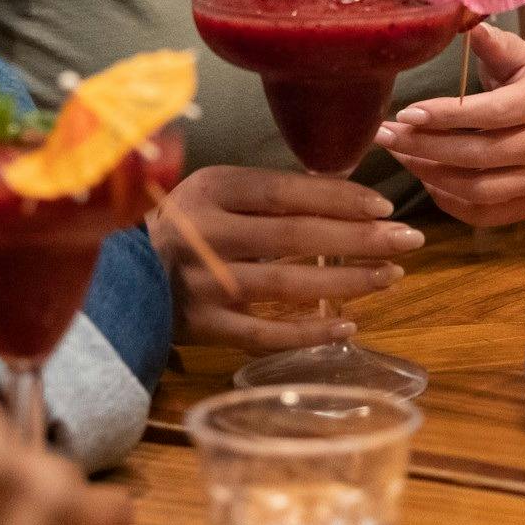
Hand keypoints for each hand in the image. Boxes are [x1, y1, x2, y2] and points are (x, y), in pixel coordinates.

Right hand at [148, 165, 422, 350]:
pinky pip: (263, 333)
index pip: (287, 192)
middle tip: (408, 240)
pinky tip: (347, 327)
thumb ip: (265, 195)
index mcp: (211, 190)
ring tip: (390, 277)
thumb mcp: (213, 193)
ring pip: (286, 284)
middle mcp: (206, 233)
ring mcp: (203, 283)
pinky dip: (308, 332)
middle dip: (360, 238)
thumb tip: (341, 193)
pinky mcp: (200, 325)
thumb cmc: (181, 226)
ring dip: (346, 281)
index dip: (340, 198)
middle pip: (295, 236)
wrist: (116, 274)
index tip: (384, 205)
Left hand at [375, 25, 524, 226]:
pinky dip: (448, 200)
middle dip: (425, 146)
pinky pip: (483, 214)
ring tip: (401, 154)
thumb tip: (468, 23)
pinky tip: (426, 177)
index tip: (406, 112)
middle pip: (479, 155)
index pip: (493, 112)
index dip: (446, 115)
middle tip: (387, 136)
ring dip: (430, 174)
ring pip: (478, 189)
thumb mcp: (519, 54)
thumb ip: (493, 43)